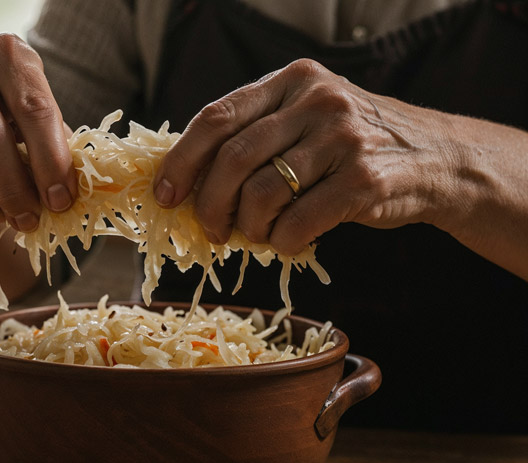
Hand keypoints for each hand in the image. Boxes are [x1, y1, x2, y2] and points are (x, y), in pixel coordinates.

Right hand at [0, 34, 77, 231]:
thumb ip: (53, 154)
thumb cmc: (15, 124)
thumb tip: (60, 198)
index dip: (50, 162)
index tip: (60, 201)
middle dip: (13, 188)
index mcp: (4, 53)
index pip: (33, 108)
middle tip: (29, 219)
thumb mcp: (41, 127)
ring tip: (3, 215)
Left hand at [152, 58, 458, 255]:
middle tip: (212, 229)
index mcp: (291, 81)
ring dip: (248, 228)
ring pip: (261, 195)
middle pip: (232, 160)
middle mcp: (316, 102)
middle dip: (209, 204)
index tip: (165, 194)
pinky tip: (288, 241)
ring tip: (257, 234)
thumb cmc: (352, 146)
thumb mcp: (306, 119)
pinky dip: (281, 242)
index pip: (216, 117)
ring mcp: (343, 139)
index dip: (182, 161)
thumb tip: (186, 179)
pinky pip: (297, 223)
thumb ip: (256, 135)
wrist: (437, 159)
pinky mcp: (363, 180)